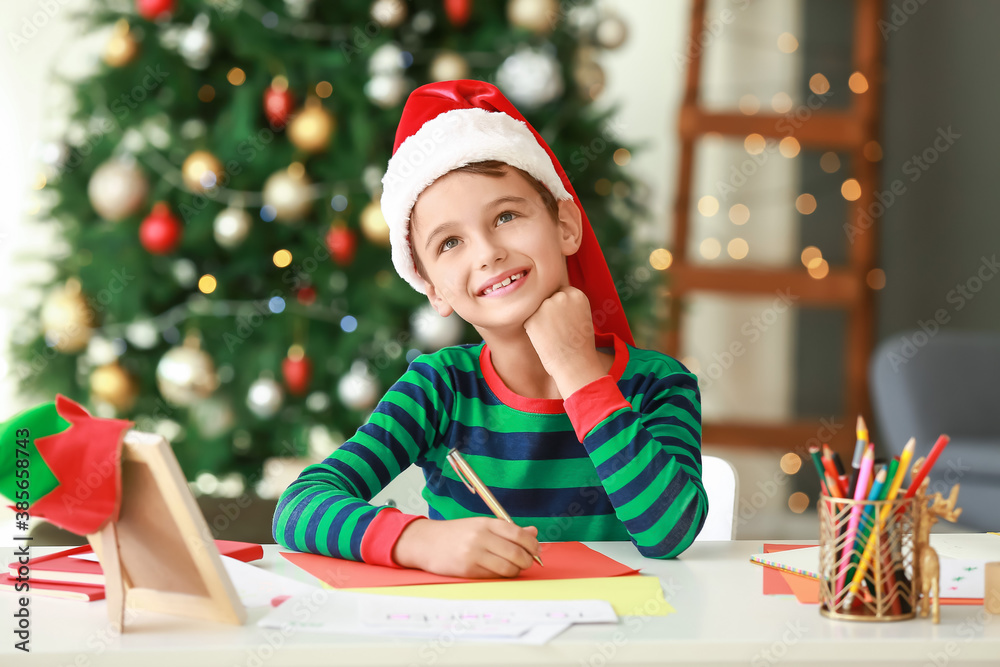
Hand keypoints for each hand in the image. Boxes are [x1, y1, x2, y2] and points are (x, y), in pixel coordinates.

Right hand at [392, 518, 540, 577]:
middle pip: (516, 553)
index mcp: (486, 523)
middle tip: (528, 562)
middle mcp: (480, 537)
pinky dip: (502, 576)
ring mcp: (473, 554)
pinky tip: (500, 572)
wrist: (426, 542)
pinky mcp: (467, 570)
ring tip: (514, 568)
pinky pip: (494, 576)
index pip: (518, 534)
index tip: (536, 550)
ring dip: (516, 570)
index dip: (532, 544)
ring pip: (507, 568)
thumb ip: (508, 530)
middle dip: (527, 560)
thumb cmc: (456, 534)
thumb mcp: (481, 525)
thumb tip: (533, 533)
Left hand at [523, 287, 604, 396]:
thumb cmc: (579, 344)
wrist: (575, 364)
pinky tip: (545, 340)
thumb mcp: (582, 316)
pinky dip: (533, 330)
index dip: (560, 307)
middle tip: (557, 330)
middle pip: (547, 299)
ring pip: (537, 309)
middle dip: (549, 312)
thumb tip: (551, 299)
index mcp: (576, 295)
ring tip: (553, 336)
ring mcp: (546, 306)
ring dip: (540, 320)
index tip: (563, 320)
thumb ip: (569, 304)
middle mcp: (561, 296)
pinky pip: (528, 321)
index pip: (560, 292)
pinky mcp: (532, 318)